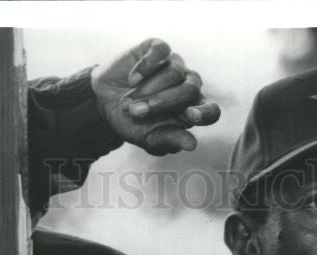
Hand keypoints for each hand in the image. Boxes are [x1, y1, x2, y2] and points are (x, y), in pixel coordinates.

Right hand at [90, 38, 220, 155]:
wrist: (105, 103)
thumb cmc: (133, 124)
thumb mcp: (150, 139)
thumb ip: (171, 141)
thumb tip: (192, 145)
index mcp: (191, 111)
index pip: (211, 111)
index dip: (205, 112)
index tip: (189, 115)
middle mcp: (187, 86)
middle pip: (190, 90)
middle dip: (162, 102)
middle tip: (137, 112)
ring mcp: (174, 65)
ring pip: (175, 72)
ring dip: (149, 89)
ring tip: (128, 103)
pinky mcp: (158, 49)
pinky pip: (161, 51)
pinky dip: (146, 66)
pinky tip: (132, 79)